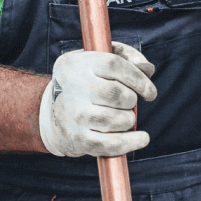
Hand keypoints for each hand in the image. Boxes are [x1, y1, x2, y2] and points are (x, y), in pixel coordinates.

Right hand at [39, 42, 156, 157]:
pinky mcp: (78, 139)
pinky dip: (131, 142)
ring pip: (115, 119)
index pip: (113, 64)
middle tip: (129, 102)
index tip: (149, 91)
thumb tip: (147, 69)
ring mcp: (74, 115)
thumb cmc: (85, 82)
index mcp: (77, 64)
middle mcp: (72, 88)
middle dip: (131, 100)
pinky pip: (110, 144)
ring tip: (124, 117)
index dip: (138, 78)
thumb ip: (126, 56)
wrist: (51, 113)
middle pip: (116, 93)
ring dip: (128, 119)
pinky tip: (142, 138)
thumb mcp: (98, 60)